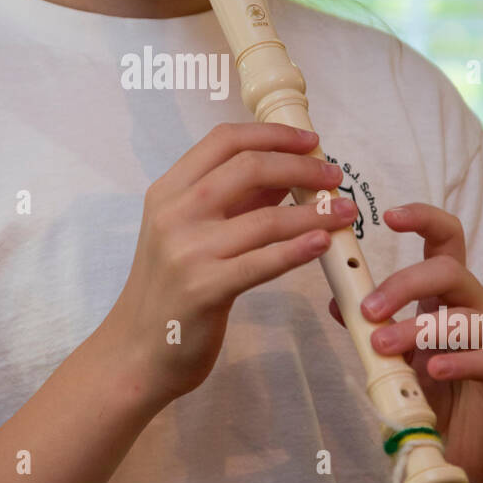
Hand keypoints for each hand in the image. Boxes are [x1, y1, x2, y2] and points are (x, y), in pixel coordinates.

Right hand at [113, 122, 357, 404]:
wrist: (137, 348)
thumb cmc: (170, 289)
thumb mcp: (189, 231)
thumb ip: (233, 200)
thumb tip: (286, 171)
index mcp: (168, 191)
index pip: (225, 140)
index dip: (273, 135)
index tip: (310, 141)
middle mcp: (174, 213)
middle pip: (249, 167)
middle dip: (301, 166)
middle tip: (335, 176)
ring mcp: (187, 251)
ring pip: (265, 218)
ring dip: (315, 212)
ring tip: (345, 213)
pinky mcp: (204, 289)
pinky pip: (263, 262)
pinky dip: (298, 249)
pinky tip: (322, 243)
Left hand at [328, 203, 482, 482]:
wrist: (476, 446)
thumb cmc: (439, 392)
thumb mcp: (399, 355)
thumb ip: (374, 326)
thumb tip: (337, 301)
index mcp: (449, 293)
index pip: (445, 239)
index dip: (422, 219)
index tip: (388, 215)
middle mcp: (476, 306)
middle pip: (448, 271)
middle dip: (404, 283)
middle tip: (368, 309)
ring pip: (462, 316)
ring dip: (417, 328)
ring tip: (382, 346)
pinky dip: (457, 361)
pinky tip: (432, 371)